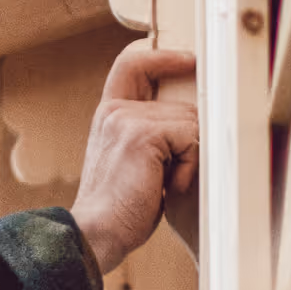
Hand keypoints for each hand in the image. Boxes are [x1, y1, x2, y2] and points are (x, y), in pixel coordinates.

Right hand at [71, 47, 198, 276]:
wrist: (97, 231)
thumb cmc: (119, 208)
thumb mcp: (133, 161)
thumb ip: (151, 135)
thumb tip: (194, 124)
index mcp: (108, 115)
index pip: (131, 66)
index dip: (163, 58)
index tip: (190, 60)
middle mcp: (114, 111)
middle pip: (179, 103)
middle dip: (190, 138)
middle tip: (172, 172)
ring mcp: (126, 118)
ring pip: (190, 121)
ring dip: (189, 156)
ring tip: (164, 182)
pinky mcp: (142, 134)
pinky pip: (191, 137)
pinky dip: (188, 165)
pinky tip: (168, 185)